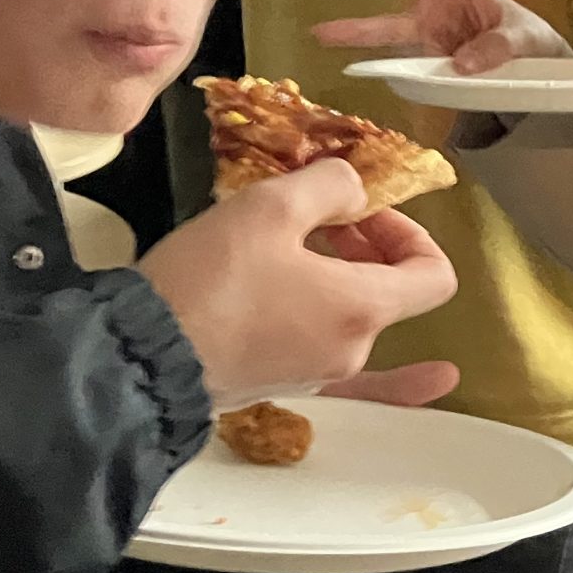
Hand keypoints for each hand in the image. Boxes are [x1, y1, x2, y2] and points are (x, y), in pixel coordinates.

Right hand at [141, 160, 457, 399]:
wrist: (137, 357)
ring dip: (335, 278)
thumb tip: (354, 192)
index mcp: (363, 309)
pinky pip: (343, 377)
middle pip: (388, 292)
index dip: (409, 233)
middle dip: (363, 246)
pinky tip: (427, 383)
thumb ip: (330, 185)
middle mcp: (350, 351)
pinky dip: (385, 373)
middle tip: (314, 218)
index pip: (435, 274)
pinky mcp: (277, 386)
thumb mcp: (270, 206)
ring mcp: (315, 376)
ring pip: (348, 317)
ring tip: (288, 250)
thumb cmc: (207, 281)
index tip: (362, 212)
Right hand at [313, 0, 570, 73]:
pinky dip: (408, 84)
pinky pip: (419, 76)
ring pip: (397, 52)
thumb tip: (462, 64)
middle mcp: (436, 16)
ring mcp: (436, 44)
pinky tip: (395, 89)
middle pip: (390, 22)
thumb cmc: (533, 35)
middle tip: (316, 31)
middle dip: (355, 28)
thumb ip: (499, 46)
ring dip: (371, 61)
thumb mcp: (525, 36)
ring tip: (342, 69)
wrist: (543, 65)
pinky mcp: (441, 69)